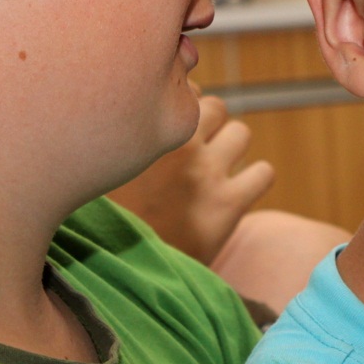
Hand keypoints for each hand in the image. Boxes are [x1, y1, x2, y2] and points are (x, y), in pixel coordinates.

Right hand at [105, 92, 273, 263]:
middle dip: (210, 123)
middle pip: (215, 106)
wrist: (118, 275)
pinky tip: (237, 192)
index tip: (174, 121)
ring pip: (242, 132)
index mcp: (144, 131)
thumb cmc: (102, 223)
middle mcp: (178, 146)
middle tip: (195, 149)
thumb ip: (119, 139)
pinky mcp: (229, 205)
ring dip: (233, 147)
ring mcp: (207, 173)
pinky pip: (264, 173)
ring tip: (214, 170)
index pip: (181, 88)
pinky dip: (256, 179)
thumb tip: (128, 111)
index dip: (181, 103)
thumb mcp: (98, 171)